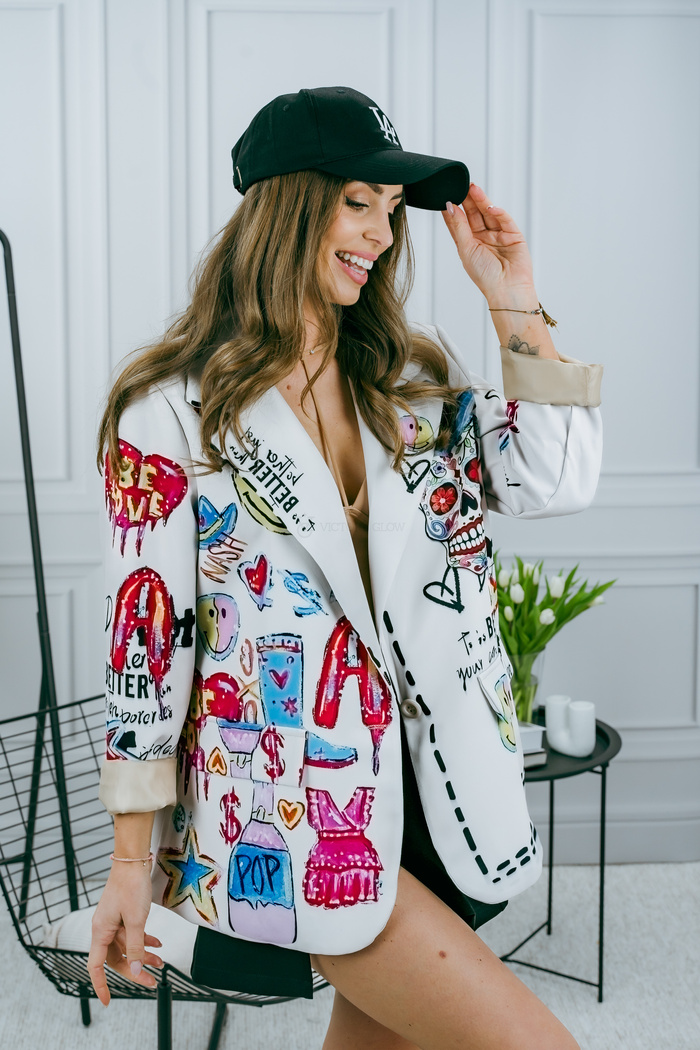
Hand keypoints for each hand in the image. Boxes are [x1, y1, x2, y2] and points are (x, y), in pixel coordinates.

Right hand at [87, 862, 162, 1005]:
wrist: (133, 860)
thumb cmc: (131, 886)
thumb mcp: (135, 920)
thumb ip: (135, 946)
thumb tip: (134, 970)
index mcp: (100, 931)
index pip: (96, 966)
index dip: (101, 985)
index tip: (108, 1001)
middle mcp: (104, 928)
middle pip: (115, 958)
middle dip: (133, 970)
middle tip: (151, 981)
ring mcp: (113, 921)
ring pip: (126, 946)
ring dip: (142, 955)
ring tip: (161, 963)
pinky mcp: (122, 914)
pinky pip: (131, 934)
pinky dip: (143, 940)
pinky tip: (157, 944)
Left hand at [441, 184, 536, 305]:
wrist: (506, 290)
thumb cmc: (485, 276)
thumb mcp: (466, 249)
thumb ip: (458, 227)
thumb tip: (449, 207)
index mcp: (470, 243)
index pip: (459, 222)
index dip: (453, 208)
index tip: (446, 194)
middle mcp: (484, 237)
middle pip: (475, 214)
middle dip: (468, 200)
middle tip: (461, 185)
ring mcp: (499, 235)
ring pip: (489, 213)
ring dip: (482, 201)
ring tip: (473, 189)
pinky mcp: (513, 235)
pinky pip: (505, 220)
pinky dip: (499, 212)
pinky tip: (490, 206)